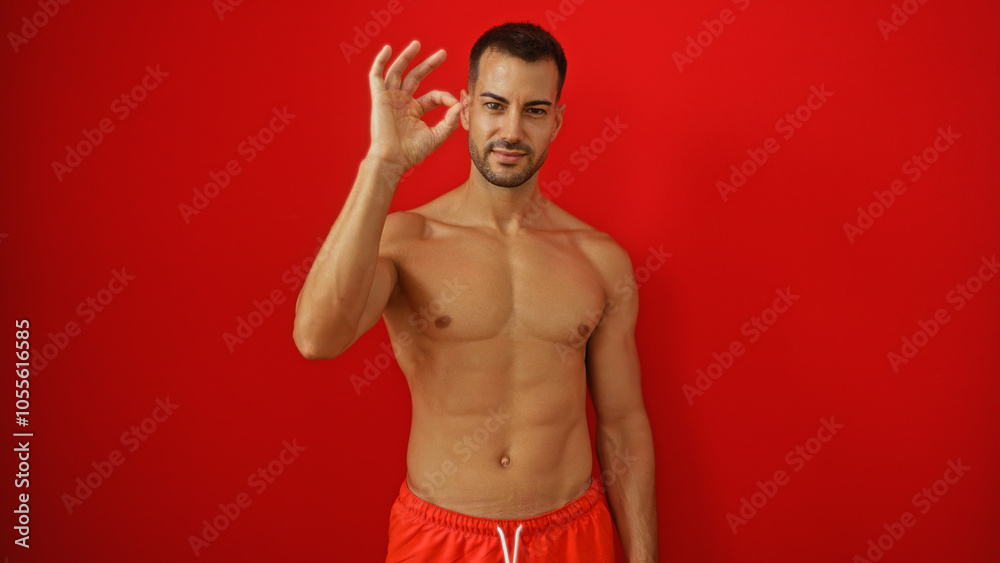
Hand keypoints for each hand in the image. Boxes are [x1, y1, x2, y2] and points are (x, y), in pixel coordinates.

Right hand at [366, 40, 462, 174]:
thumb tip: (461, 104)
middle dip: (429, 64)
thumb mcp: (436, 136)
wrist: (392, 159)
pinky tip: (387, 49)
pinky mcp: (379, 98)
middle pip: (415, 76)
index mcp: (414, 110)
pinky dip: (380, 61)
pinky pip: (376, 76)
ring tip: (417, 44)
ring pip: (397, 71)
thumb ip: (450, 121)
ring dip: (406, 57)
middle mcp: (402, 102)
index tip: (455, 103)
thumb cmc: (411, 152)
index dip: (445, 97)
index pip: (433, 96)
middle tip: (443, 53)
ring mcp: (390, 98)